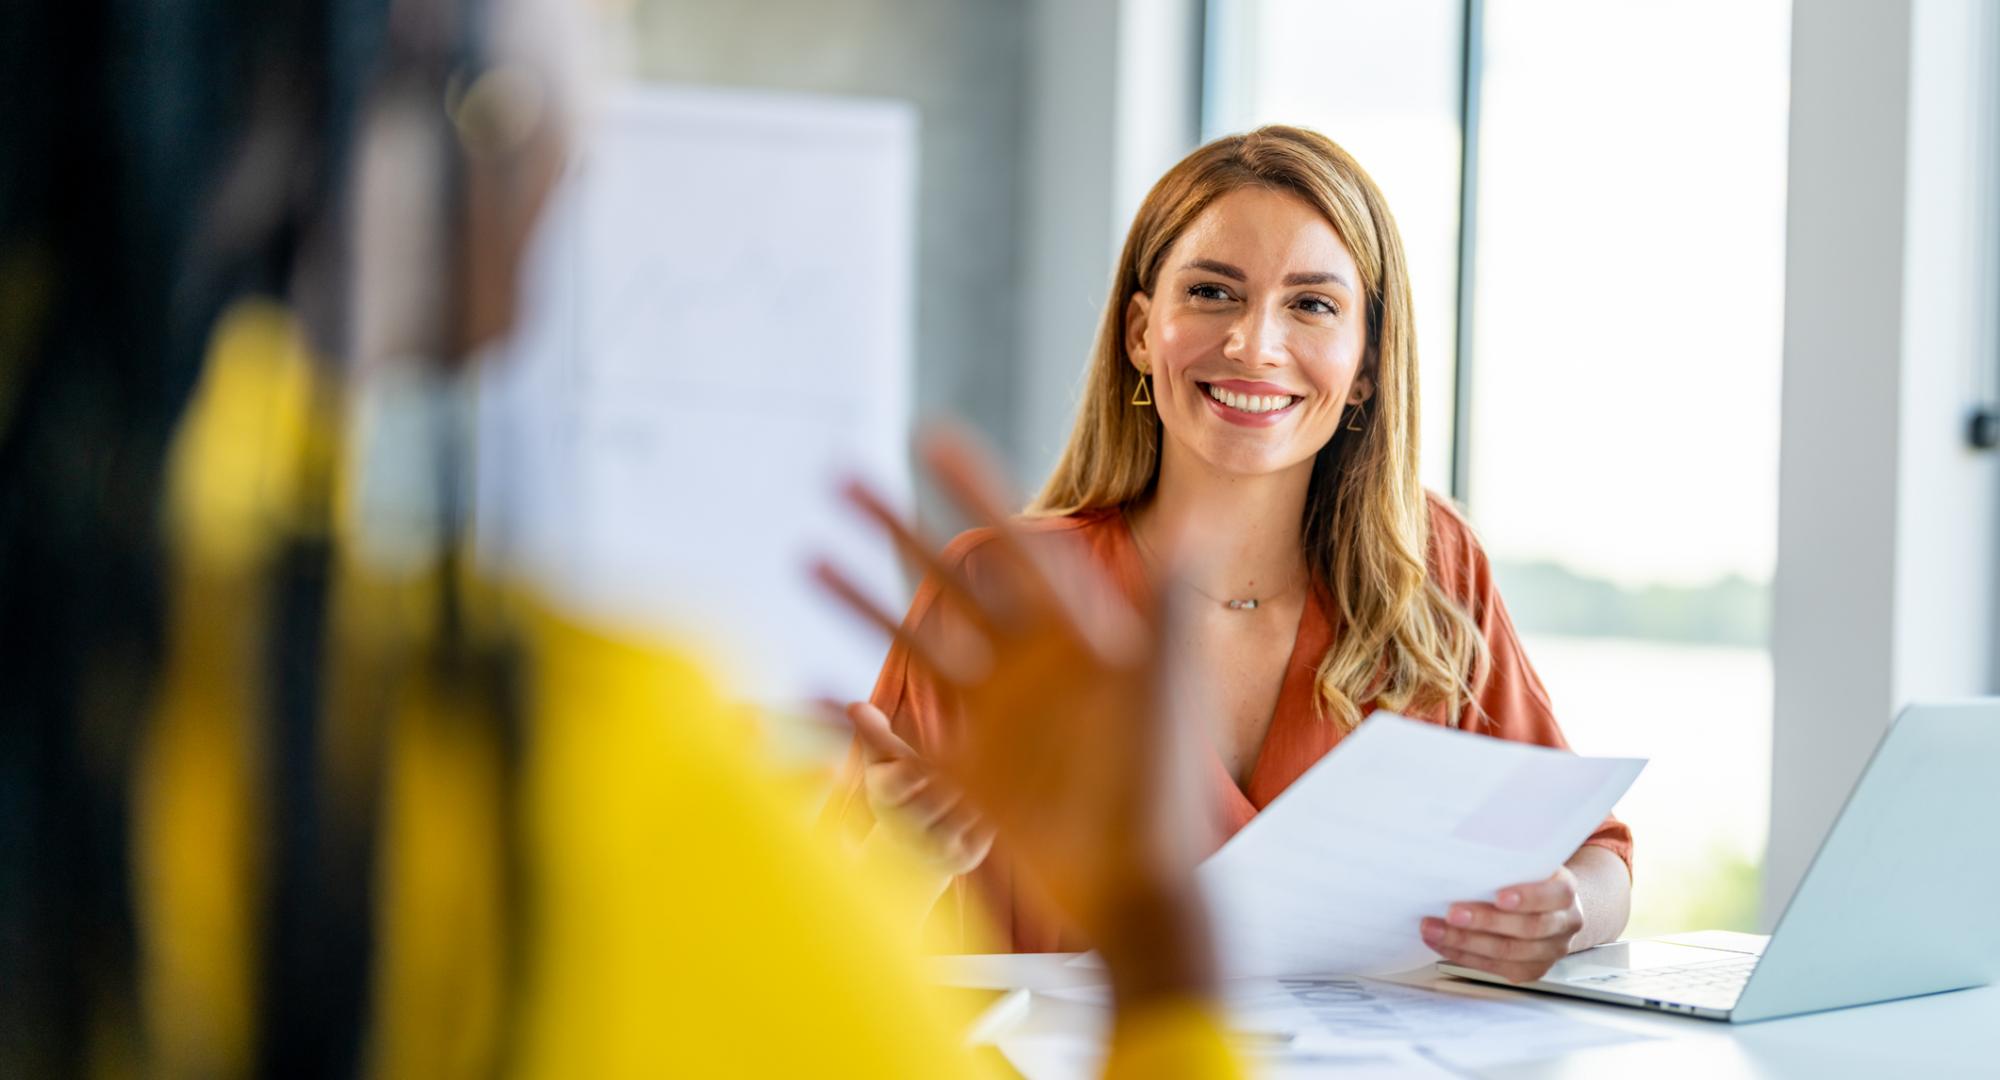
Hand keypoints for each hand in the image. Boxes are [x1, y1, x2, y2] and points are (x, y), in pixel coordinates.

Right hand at [816, 426, 1218, 1004]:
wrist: (1145, 887)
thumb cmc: (1164, 785)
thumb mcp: (1167, 685)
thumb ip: (1166, 610)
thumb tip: (1187, 529)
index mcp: (1071, 634)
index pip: (1011, 545)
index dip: (972, 489)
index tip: (931, 436)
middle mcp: (1024, 667)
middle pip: (947, 581)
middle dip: (895, 528)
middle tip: (842, 477)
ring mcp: (990, 721)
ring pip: (911, 644)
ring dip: (859, 599)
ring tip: (808, 554)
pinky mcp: (966, 779)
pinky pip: (897, 739)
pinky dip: (851, 717)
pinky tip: (807, 687)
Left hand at [1421, 868, 1584, 982]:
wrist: (1546, 905)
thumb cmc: (1526, 877)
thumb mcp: (1524, 861)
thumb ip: (1506, 860)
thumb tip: (1463, 852)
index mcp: (1565, 891)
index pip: (1554, 895)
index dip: (1527, 898)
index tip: (1498, 896)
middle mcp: (1563, 924)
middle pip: (1527, 928)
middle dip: (1484, 921)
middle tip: (1451, 913)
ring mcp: (1549, 951)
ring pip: (1508, 952)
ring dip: (1465, 941)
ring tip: (1433, 929)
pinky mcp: (1529, 969)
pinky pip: (1495, 967)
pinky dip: (1463, 954)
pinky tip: (1441, 942)